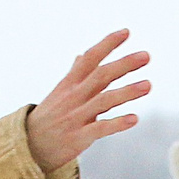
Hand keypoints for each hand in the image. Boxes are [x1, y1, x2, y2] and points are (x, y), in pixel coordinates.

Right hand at [25, 31, 150, 172]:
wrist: (30, 146)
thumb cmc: (50, 117)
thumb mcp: (59, 92)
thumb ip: (74, 74)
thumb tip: (81, 55)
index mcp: (70, 83)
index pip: (90, 58)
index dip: (107, 44)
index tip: (126, 32)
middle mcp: (74, 96)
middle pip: (101, 76)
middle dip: (124, 64)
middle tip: (146, 56)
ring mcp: (77, 116)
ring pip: (104, 100)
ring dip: (127, 92)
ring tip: (148, 85)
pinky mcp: (79, 137)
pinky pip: (100, 128)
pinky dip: (117, 123)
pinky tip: (134, 119)